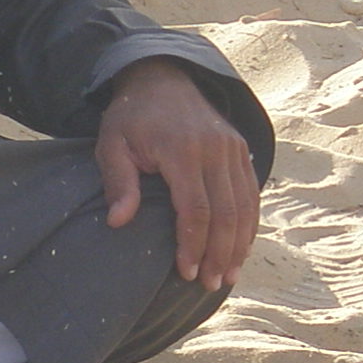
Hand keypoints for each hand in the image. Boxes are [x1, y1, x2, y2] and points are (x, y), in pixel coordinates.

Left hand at [95, 58, 259, 291]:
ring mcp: (232, 148)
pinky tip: (240, 248)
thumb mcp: (111, 144)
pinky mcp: (240, 150)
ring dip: (239, 244)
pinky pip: (251, 193)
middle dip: (220, 254)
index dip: (194, 245)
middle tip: (210, 284)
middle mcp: (215, 149)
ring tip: (228, 276)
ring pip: (245, 206)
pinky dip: (249, 223)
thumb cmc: (131, 118)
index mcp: (182, 150)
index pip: (196, 209)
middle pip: (227, 213)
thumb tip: (118, 222)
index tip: (186, 273)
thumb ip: (118, 182)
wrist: (162, 78)